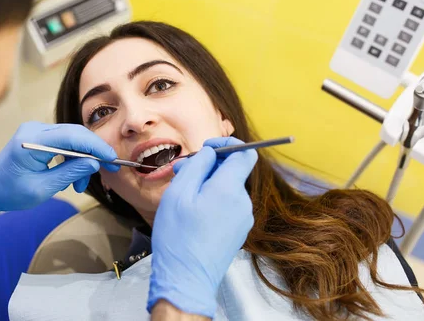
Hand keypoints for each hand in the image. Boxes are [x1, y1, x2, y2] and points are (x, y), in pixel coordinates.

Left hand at [0, 122, 118, 213]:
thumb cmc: (10, 192)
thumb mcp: (42, 188)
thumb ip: (69, 173)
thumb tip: (94, 163)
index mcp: (31, 141)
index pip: (71, 136)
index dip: (95, 146)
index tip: (111, 158)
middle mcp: (34, 130)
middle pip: (75, 134)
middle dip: (94, 152)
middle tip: (109, 169)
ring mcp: (36, 131)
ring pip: (72, 139)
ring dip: (82, 160)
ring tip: (80, 185)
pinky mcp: (39, 136)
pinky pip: (64, 143)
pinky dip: (73, 158)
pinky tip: (72, 177)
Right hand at [148, 137, 257, 316]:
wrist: (186, 278)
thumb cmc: (178, 237)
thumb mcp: (179, 193)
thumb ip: (197, 166)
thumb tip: (210, 153)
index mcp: (230, 189)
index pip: (245, 153)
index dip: (227, 144)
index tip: (207, 147)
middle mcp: (243, 203)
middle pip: (232, 171)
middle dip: (208, 166)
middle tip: (181, 172)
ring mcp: (243, 219)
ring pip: (227, 189)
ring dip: (207, 185)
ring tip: (182, 196)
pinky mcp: (238, 232)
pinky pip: (227, 206)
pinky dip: (212, 201)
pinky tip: (192, 213)